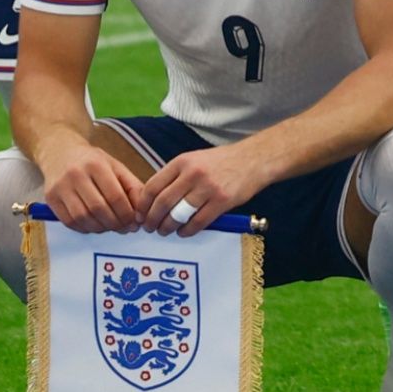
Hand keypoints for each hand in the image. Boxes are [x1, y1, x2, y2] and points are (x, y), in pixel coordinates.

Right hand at [41, 138, 152, 233]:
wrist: (60, 152)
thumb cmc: (93, 161)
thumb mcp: (116, 167)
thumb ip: (132, 188)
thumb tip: (140, 216)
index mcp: (96, 164)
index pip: (115, 196)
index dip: (127, 214)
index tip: (134, 223)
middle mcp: (76, 174)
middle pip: (98, 209)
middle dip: (115, 223)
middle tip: (124, 228)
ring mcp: (60, 187)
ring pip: (83, 218)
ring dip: (100, 228)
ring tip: (110, 226)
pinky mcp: (50, 198)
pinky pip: (69, 222)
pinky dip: (85, 229)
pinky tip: (94, 225)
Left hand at [142, 142, 275, 235]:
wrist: (253, 160)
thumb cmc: (222, 162)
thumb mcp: (194, 159)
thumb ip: (175, 175)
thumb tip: (154, 198)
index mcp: (182, 162)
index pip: (153, 186)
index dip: (143, 205)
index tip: (140, 215)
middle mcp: (192, 174)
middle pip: (162, 202)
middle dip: (152, 220)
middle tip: (149, 228)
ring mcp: (208, 188)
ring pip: (178, 215)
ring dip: (167, 227)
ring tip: (165, 231)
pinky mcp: (222, 202)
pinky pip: (198, 222)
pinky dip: (187, 231)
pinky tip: (183, 232)